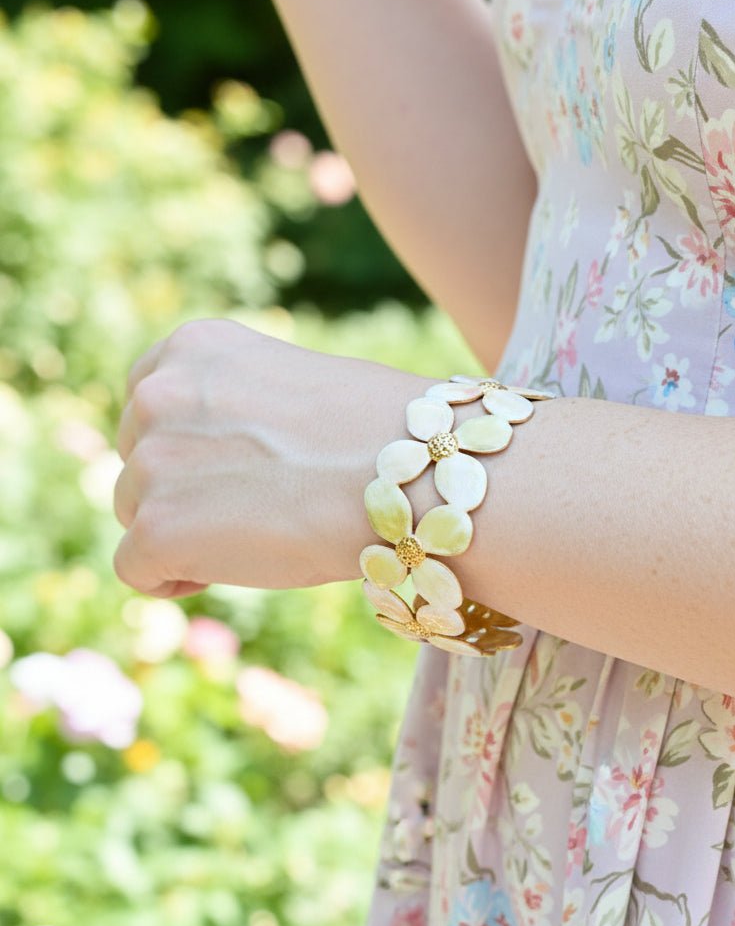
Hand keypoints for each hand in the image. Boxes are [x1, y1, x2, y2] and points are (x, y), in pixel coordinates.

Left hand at [112, 318, 428, 598]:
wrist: (409, 478)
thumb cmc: (383, 436)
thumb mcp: (293, 385)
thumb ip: (236, 407)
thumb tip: (219, 461)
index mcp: (194, 346)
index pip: (150, 402)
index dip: (187, 447)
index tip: (230, 472)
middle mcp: (158, 394)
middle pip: (140, 462)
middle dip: (183, 493)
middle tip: (255, 512)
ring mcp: (151, 462)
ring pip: (137, 516)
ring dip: (183, 536)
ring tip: (257, 540)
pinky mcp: (155, 529)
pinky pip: (135, 570)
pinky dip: (170, 580)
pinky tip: (220, 575)